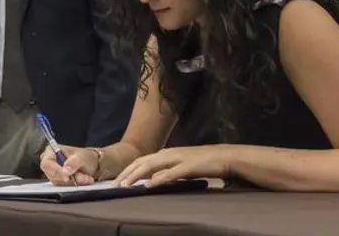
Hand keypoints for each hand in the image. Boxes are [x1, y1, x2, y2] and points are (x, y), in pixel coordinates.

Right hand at [40, 146, 97, 185]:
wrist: (91, 164)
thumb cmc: (84, 156)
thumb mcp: (81, 156)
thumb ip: (73, 162)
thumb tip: (65, 170)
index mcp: (51, 151)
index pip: (46, 164)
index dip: (56, 171)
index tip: (67, 176)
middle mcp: (50, 163)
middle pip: (51, 175)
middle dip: (68, 178)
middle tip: (82, 177)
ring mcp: (53, 174)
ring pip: (59, 183)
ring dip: (74, 182)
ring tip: (85, 177)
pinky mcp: (58, 182)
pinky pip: (64, 187)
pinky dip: (75, 185)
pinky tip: (83, 180)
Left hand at [114, 145, 230, 187]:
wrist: (224, 156)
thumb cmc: (202, 162)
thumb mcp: (179, 165)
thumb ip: (165, 170)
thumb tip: (150, 179)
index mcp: (165, 153)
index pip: (141, 161)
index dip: (127, 170)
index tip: (116, 181)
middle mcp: (168, 153)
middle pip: (141, 162)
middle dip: (126, 173)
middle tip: (114, 184)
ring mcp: (178, 158)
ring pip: (151, 166)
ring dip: (136, 176)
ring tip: (125, 185)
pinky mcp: (188, 166)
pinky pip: (170, 173)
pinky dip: (158, 179)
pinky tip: (149, 185)